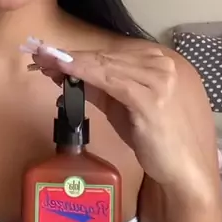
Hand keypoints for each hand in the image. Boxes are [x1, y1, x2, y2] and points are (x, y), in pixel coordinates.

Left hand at [24, 37, 215, 192]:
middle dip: (68, 57)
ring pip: (105, 66)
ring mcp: (159, 80)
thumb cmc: (155, 138)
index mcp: (157, 62)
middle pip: (104, 57)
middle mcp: (161, 65)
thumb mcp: (124, 107)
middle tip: (39, 57)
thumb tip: (68, 75)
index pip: (109, 54)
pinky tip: (65, 71)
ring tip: (45, 63)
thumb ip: (101, 89)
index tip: (48, 55)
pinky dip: (85, 73)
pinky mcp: (152, 99)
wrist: (182, 168)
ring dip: (71, 64)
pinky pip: (111, 81)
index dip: (76, 54)